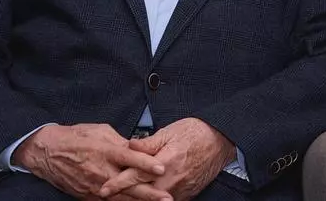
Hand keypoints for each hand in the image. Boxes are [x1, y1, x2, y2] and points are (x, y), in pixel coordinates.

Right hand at [12, 124, 165, 198]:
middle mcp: (101, 170)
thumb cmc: (76, 137)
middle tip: (167, 197)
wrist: (48, 153)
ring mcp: (95, 186)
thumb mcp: (101, 131)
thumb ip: (121, 142)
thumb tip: (139, 148)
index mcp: (105, 151)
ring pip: (121, 197)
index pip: (130, 158)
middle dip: (150, 192)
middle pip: (129, 184)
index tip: (162, 168)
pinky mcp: (89, 196)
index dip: (146, 164)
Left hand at [96, 118, 235, 200]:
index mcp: (167, 161)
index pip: (137, 176)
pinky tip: (146, 197)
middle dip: (125, 196)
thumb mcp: (170, 132)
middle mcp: (173, 179)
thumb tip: (129, 145)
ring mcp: (180, 189)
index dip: (118, 183)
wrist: (221, 141)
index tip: (104, 189)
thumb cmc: (196, 132)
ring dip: (140, 199)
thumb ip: (148, 142)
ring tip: (125, 198)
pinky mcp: (187, 194)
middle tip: (108, 197)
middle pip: (143, 194)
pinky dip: (155, 200)